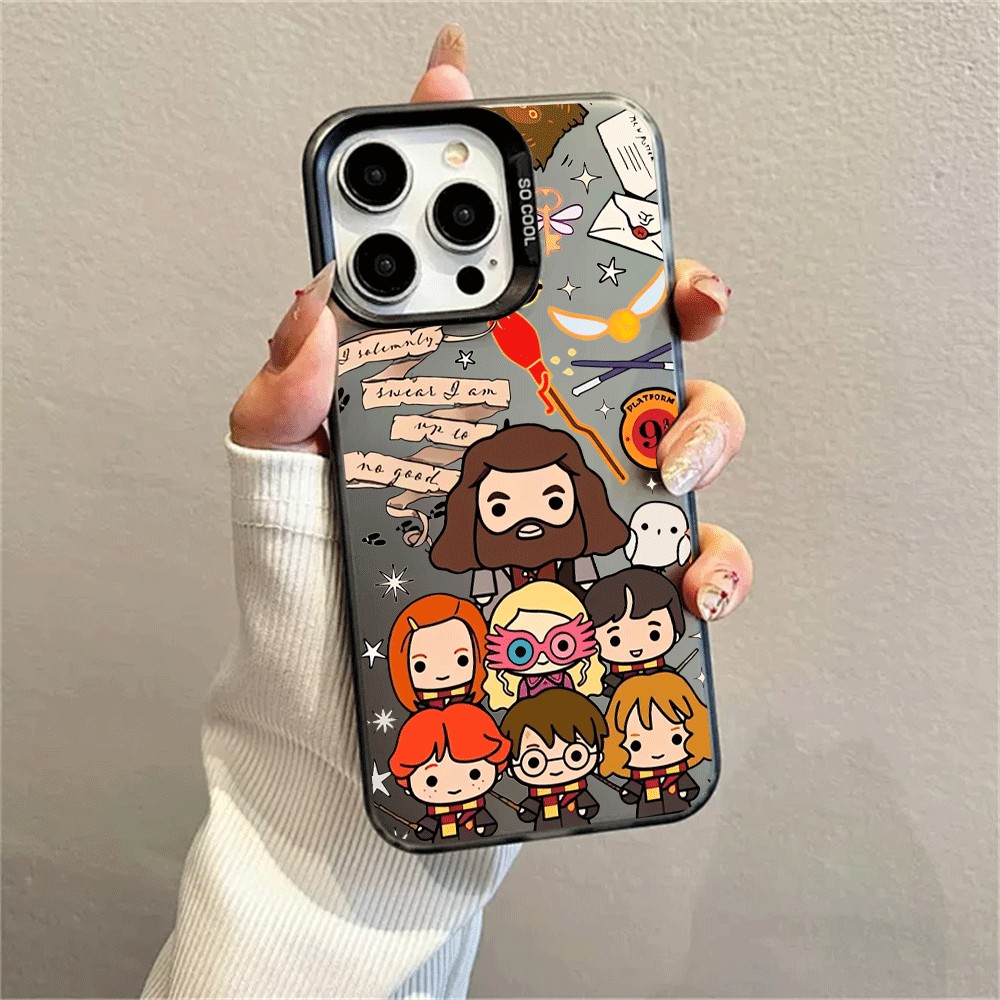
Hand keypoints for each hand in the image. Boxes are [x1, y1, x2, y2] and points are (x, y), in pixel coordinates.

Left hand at [229, 24, 750, 621]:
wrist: (333, 725)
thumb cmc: (306, 606)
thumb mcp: (280, 492)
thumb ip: (284, 405)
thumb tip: (311, 310)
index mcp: (448, 390)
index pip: (493, 278)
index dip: (511, 192)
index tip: (515, 124)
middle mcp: (524, 431)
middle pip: (620, 335)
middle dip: (669, 295)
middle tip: (684, 297)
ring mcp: (575, 503)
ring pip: (678, 432)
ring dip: (706, 430)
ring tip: (677, 463)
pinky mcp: (607, 581)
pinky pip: (686, 556)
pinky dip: (711, 561)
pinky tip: (692, 579)